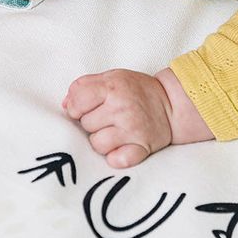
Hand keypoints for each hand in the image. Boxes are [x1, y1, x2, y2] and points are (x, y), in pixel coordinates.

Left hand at [62, 68, 213, 166]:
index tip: (85, 108)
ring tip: (114, 131)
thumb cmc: (136, 91)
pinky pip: (117, 159)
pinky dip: (116, 157)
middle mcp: (122, 108)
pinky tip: (121, 148)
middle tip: (107, 117)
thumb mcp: (111, 78)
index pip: (77, 101)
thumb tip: (65, 105)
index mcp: (112, 87)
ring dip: (102, 140)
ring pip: (97, 143)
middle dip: (91, 122)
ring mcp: (132, 129)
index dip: (76, 107)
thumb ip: (84, 86)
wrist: (172, 103)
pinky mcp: (142, 147)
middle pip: (85, 124)